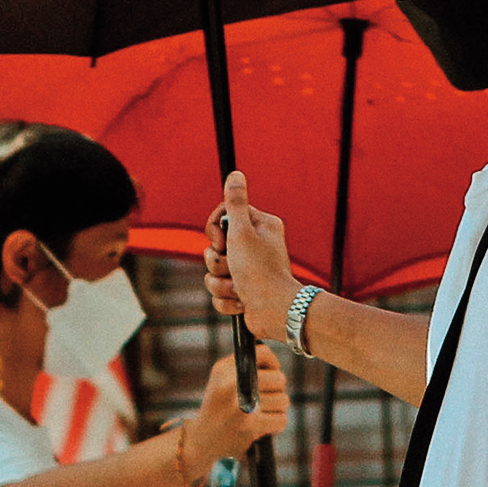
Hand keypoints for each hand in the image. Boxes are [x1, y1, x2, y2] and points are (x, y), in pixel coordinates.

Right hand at [185, 343, 292, 469]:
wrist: (202, 441)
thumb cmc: (217, 408)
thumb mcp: (220, 380)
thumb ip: (243, 365)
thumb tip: (274, 363)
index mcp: (224, 370)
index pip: (263, 354)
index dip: (273, 364)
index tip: (272, 373)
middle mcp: (231, 384)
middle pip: (279, 379)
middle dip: (278, 389)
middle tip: (268, 398)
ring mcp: (242, 406)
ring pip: (283, 400)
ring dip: (278, 408)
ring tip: (263, 412)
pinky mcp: (251, 426)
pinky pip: (281, 419)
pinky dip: (277, 424)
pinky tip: (264, 425)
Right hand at [209, 172, 297, 339]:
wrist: (274, 312)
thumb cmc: (259, 271)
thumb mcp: (242, 231)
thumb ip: (236, 203)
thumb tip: (236, 174)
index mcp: (259, 226)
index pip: (222, 217)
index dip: (214, 231)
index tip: (221, 242)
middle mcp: (255, 245)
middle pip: (214, 247)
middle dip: (217, 262)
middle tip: (233, 267)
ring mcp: (248, 270)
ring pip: (213, 273)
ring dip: (221, 284)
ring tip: (239, 288)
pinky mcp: (242, 292)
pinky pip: (219, 293)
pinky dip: (226, 300)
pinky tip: (242, 302)